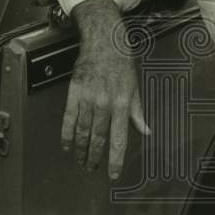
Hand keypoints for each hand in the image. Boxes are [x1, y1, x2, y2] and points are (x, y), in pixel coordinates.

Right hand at [60, 0, 149, 178]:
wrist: (103, 41)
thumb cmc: (121, 63)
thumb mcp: (135, 87)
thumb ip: (138, 112)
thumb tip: (146, 130)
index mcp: (123, 103)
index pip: (119, 138)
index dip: (115, 159)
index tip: (113, 173)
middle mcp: (105, 103)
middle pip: (98, 138)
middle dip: (95, 157)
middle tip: (92, 169)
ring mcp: (88, 98)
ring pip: (83, 132)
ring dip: (81, 150)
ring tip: (81, 161)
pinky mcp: (74, 92)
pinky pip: (69, 119)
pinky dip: (67, 135)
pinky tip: (67, 145)